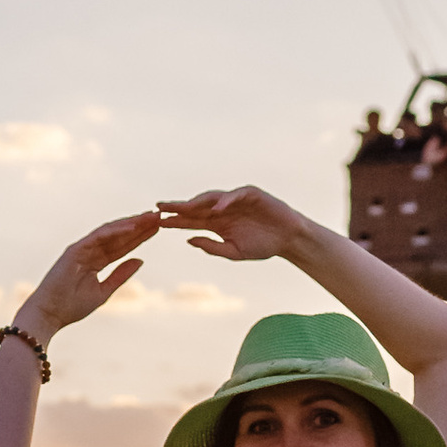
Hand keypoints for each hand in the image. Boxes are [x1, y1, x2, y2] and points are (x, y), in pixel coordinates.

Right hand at [17, 211, 160, 340]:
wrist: (50, 314)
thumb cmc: (72, 307)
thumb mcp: (104, 291)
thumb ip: (121, 275)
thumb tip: (140, 260)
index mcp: (96, 262)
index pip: (122, 246)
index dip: (140, 237)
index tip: (158, 228)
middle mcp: (89, 251)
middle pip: (118, 236)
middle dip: (139, 226)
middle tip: (159, 216)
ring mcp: (82, 249)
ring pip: (110, 232)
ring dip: (130, 224)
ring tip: (149, 217)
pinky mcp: (75, 250)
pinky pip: (98, 236)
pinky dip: (115, 231)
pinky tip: (132, 227)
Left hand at [157, 186, 310, 265]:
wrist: (287, 240)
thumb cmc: (262, 246)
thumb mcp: (234, 252)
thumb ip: (212, 247)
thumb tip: (189, 240)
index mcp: (216, 224)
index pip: (191, 220)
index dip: (175, 220)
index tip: (158, 222)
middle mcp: (222, 209)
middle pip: (196, 206)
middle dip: (178, 206)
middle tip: (159, 207)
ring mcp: (235, 201)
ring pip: (211, 198)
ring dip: (197, 202)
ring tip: (183, 207)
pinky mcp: (251, 195)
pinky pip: (235, 195)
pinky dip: (226, 201)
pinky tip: (216, 209)